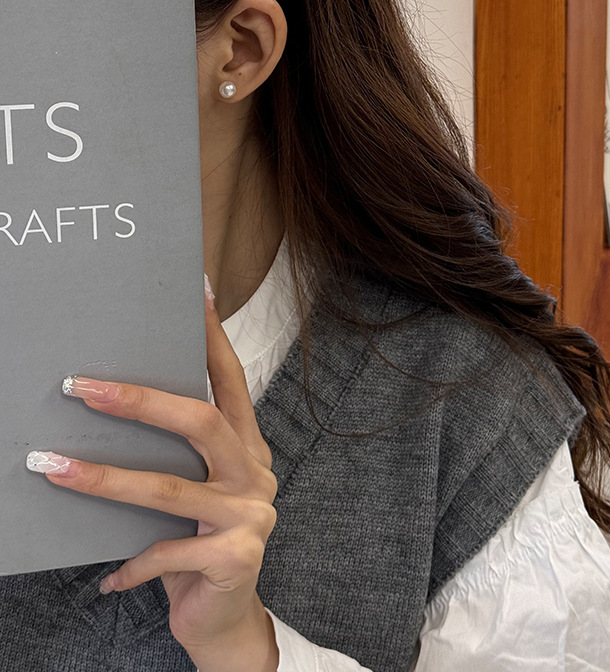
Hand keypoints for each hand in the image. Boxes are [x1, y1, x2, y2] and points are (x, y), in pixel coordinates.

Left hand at [29, 288, 279, 671]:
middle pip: (199, 422)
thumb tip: (113, 403)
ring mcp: (250, 515)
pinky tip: (107, 578)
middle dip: (138, 401)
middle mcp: (255, 472)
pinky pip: (167, 553)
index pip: (230, 380)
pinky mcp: (236, 557)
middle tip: (81, 387)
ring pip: (169, 488)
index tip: (195, 293)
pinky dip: (131, 564)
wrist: (227, 619)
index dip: (213, 337)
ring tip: (51, 467)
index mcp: (247, 446)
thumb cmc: (199, 543)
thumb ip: (175, 456)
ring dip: (103, 479)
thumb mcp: (193, 491)